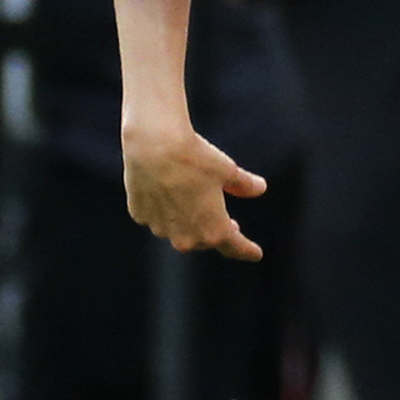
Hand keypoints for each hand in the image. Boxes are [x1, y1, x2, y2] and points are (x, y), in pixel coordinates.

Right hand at [123, 122, 268, 260]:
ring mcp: (160, 228)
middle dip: (216, 232)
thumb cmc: (195, 158)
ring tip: (192, 201)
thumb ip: (244, 185)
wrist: (154, 145)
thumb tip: (259, 188)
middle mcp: (186, 237)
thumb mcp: (227, 170)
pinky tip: (164, 191)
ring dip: (187, 221)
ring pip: (177, 231)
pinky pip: (156, 217)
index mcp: (214, 230)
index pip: (235, 247)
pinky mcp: (140, 215)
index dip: (247, 250)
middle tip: (229, 223)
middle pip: (204, 240)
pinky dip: (163, 209)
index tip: (256, 254)